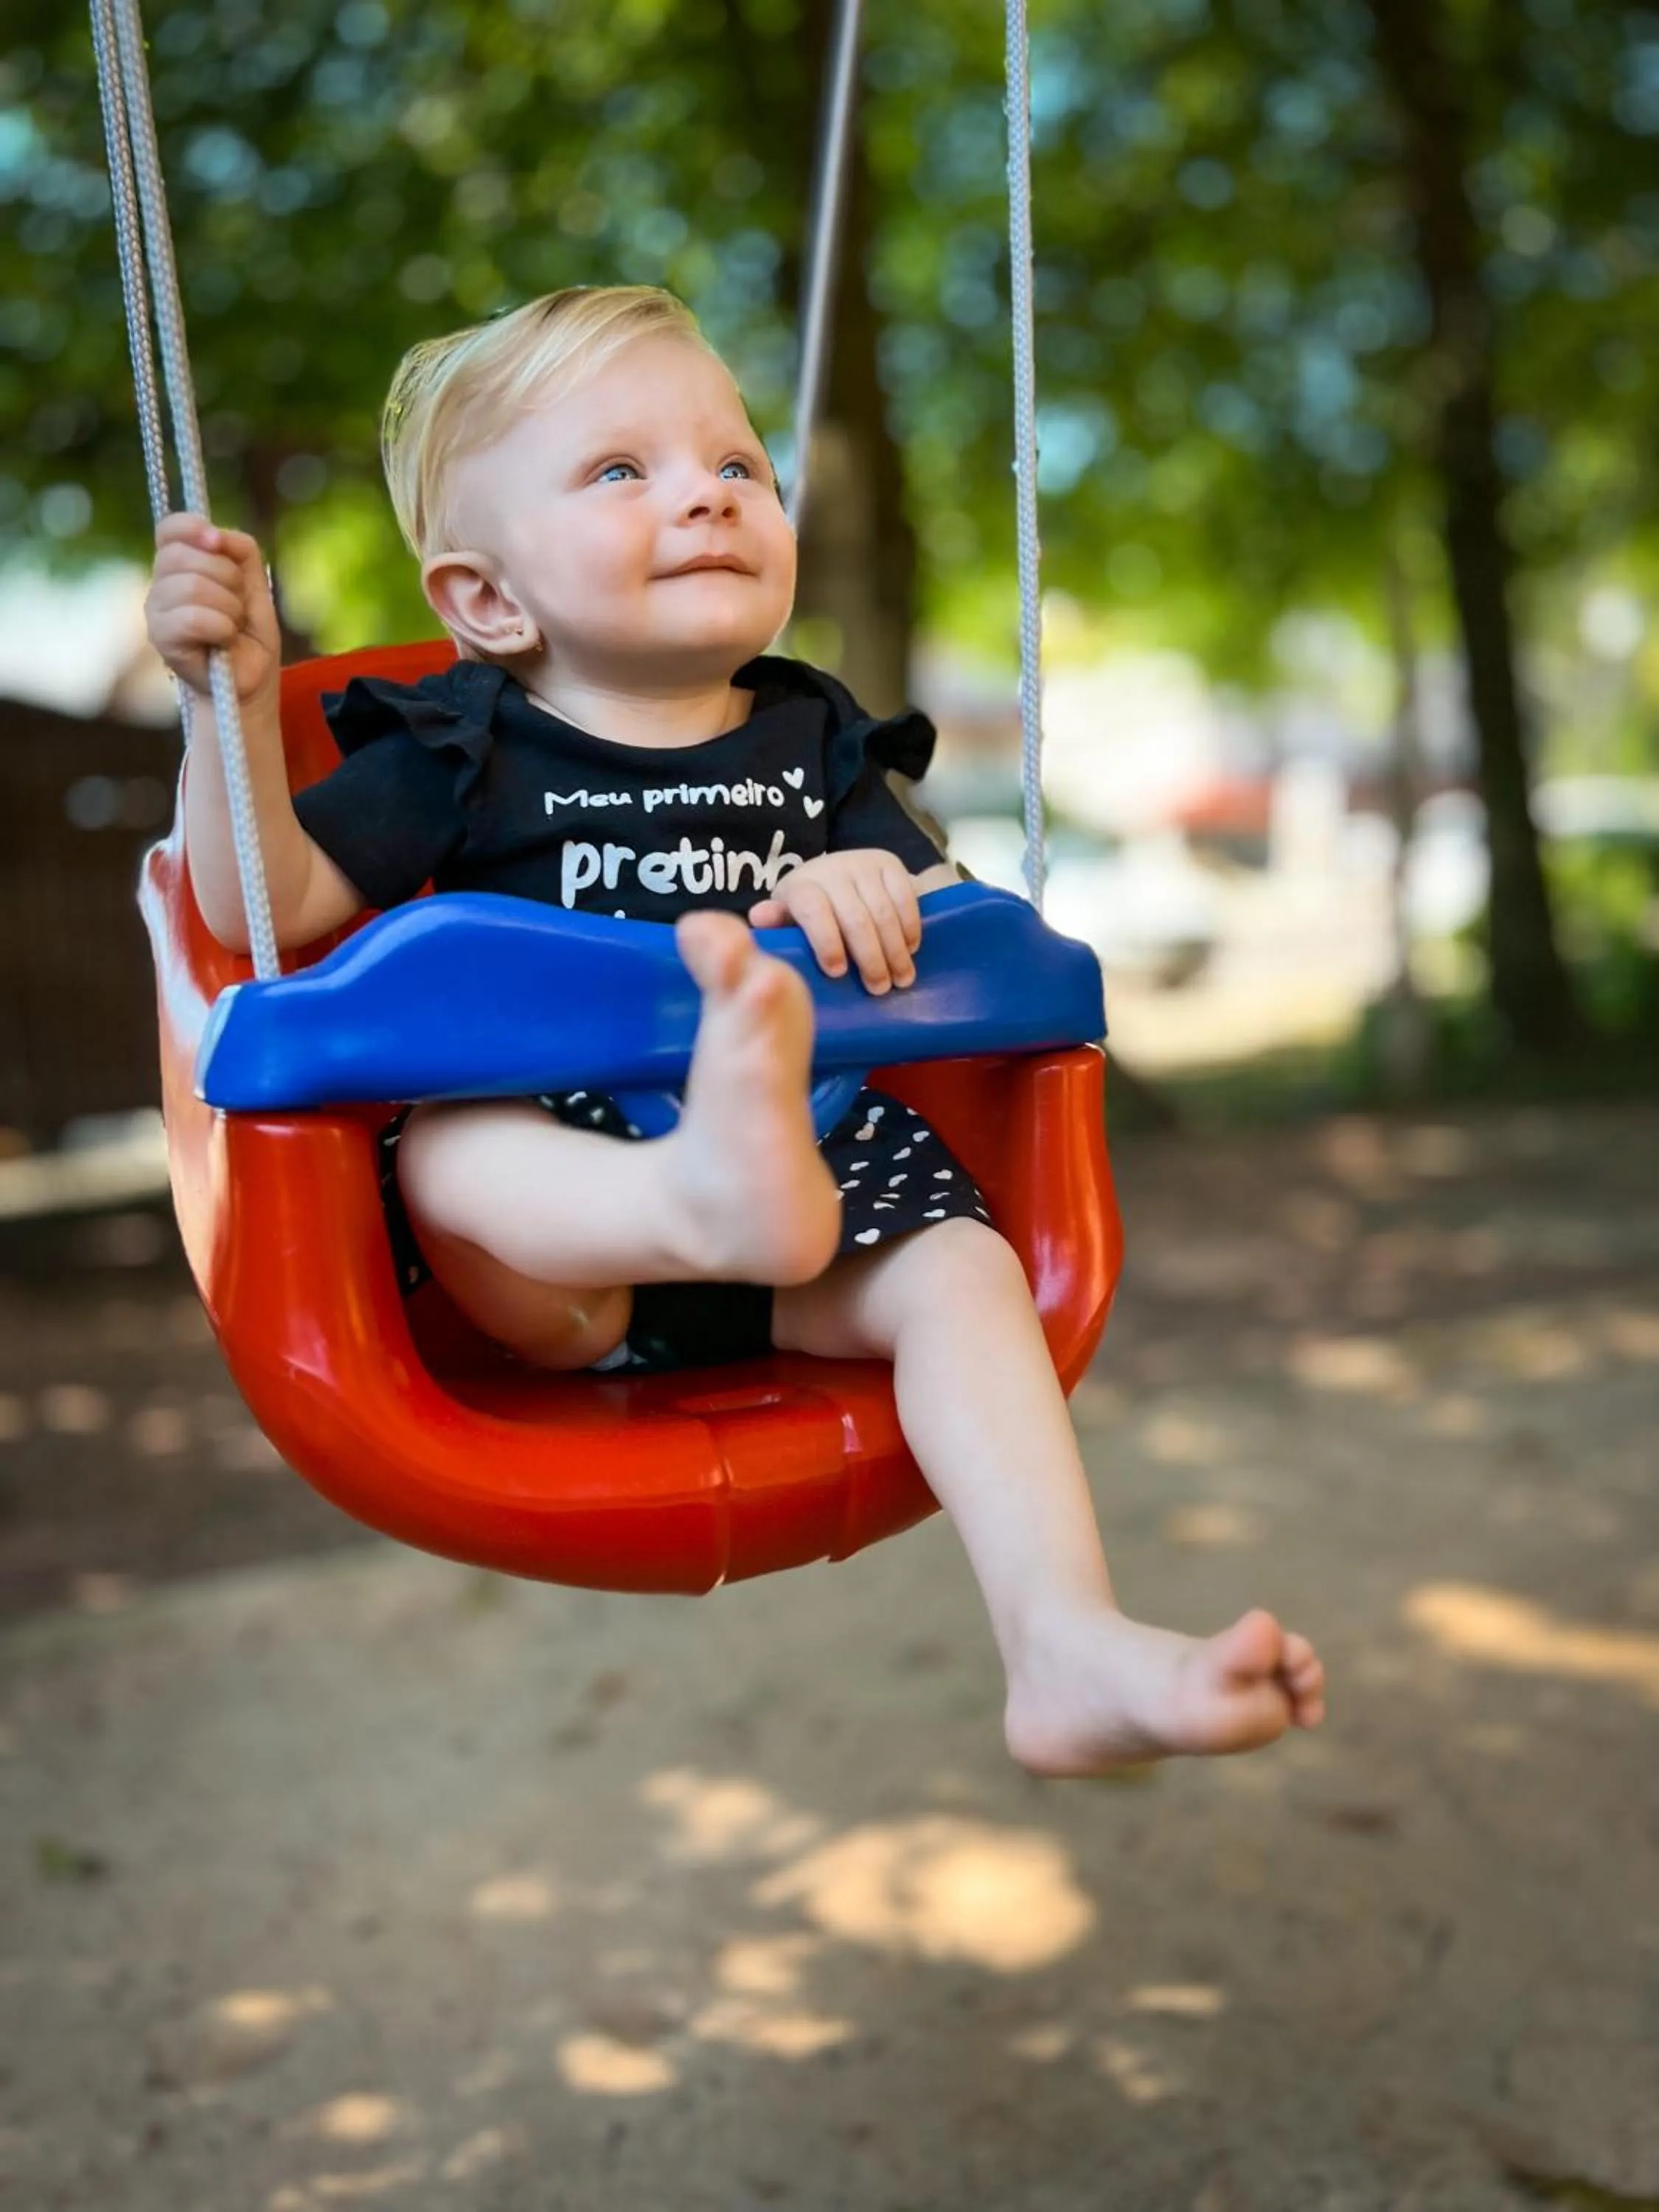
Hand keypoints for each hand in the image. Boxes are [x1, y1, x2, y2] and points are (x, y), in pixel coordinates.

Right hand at [145, 512, 280, 703]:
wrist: (252, 679)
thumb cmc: (249, 633)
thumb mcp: (255, 583)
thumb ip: (241, 550)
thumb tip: (217, 535)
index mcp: (179, 566)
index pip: (169, 529)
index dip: (192, 527)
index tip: (217, 543)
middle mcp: (160, 586)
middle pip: (185, 556)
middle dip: (227, 578)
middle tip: (237, 606)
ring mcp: (156, 613)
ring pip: (192, 586)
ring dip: (229, 607)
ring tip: (233, 625)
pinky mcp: (162, 639)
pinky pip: (192, 617)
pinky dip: (221, 627)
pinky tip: (225, 639)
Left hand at [749, 850, 922, 993]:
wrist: (837, 876)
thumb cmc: (809, 912)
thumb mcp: (788, 920)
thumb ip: (777, 923)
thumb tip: (759, 917)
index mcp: (799, 886)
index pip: (812, 910)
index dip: (825, 941)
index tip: (837, 972)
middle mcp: (830, 868)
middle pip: (855, 917)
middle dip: (869, 958)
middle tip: (879, 989)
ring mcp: (862, 864)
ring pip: (883, 911)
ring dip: (895, 950)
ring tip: (901, 979)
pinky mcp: (889, 862)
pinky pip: (905, 895)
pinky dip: (910, 926)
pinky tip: (911, 949)